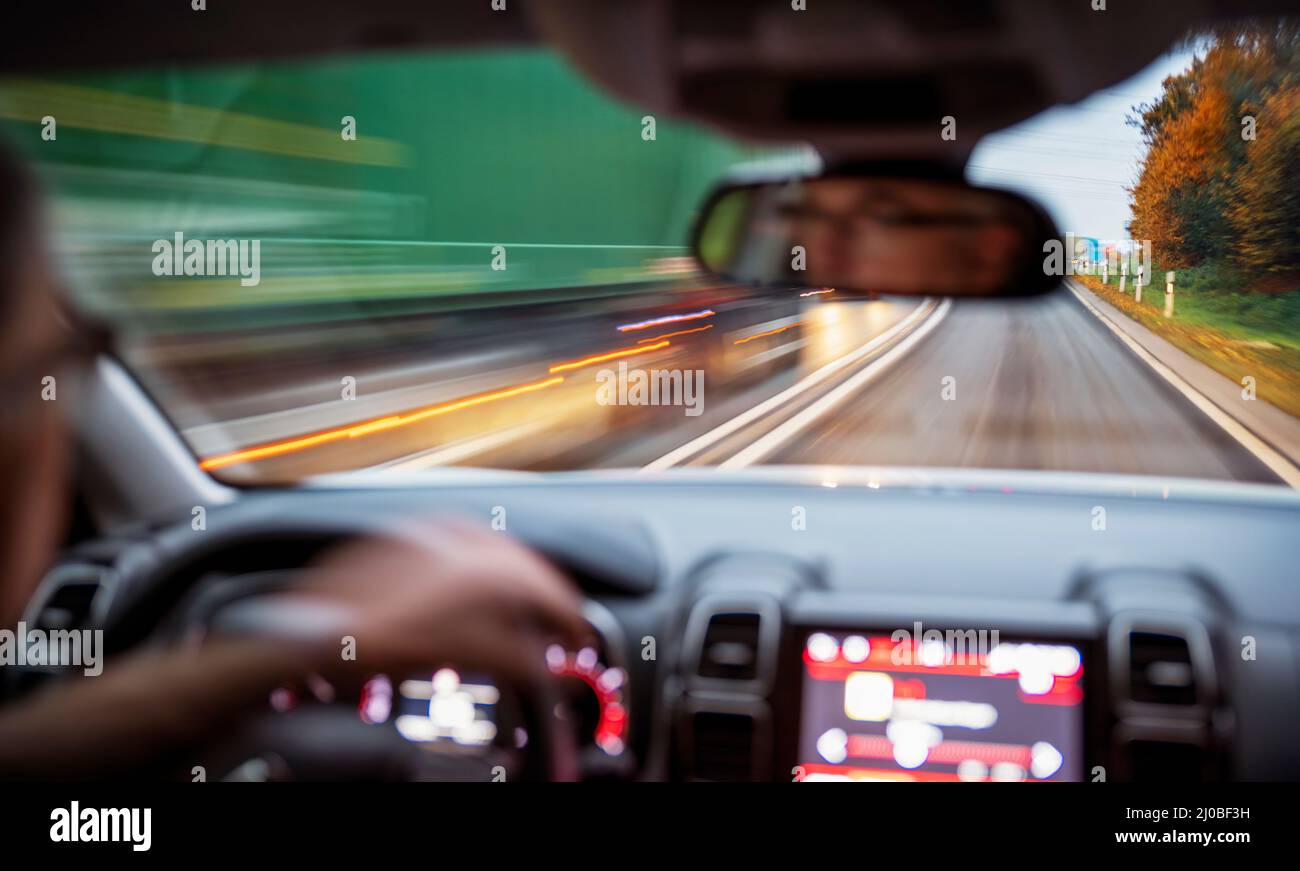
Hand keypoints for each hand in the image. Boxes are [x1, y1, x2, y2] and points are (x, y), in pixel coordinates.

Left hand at [297, 520, 589, 683]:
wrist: (323, 628)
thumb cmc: (386, 645)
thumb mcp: (469, 658)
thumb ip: (522, 658)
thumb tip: (546, 665)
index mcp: (491, 567)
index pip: (554, 593)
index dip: (573, 623)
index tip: (578, 641)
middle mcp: (469, 538)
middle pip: (530, 569)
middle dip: (547, 602)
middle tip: (557, 631)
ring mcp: (438, 530)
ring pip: (497, 553)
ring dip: (514, 584)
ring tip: (518, 617)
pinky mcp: (413, 532)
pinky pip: (463, 545)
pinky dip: (478, 570)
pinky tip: (475, 595)